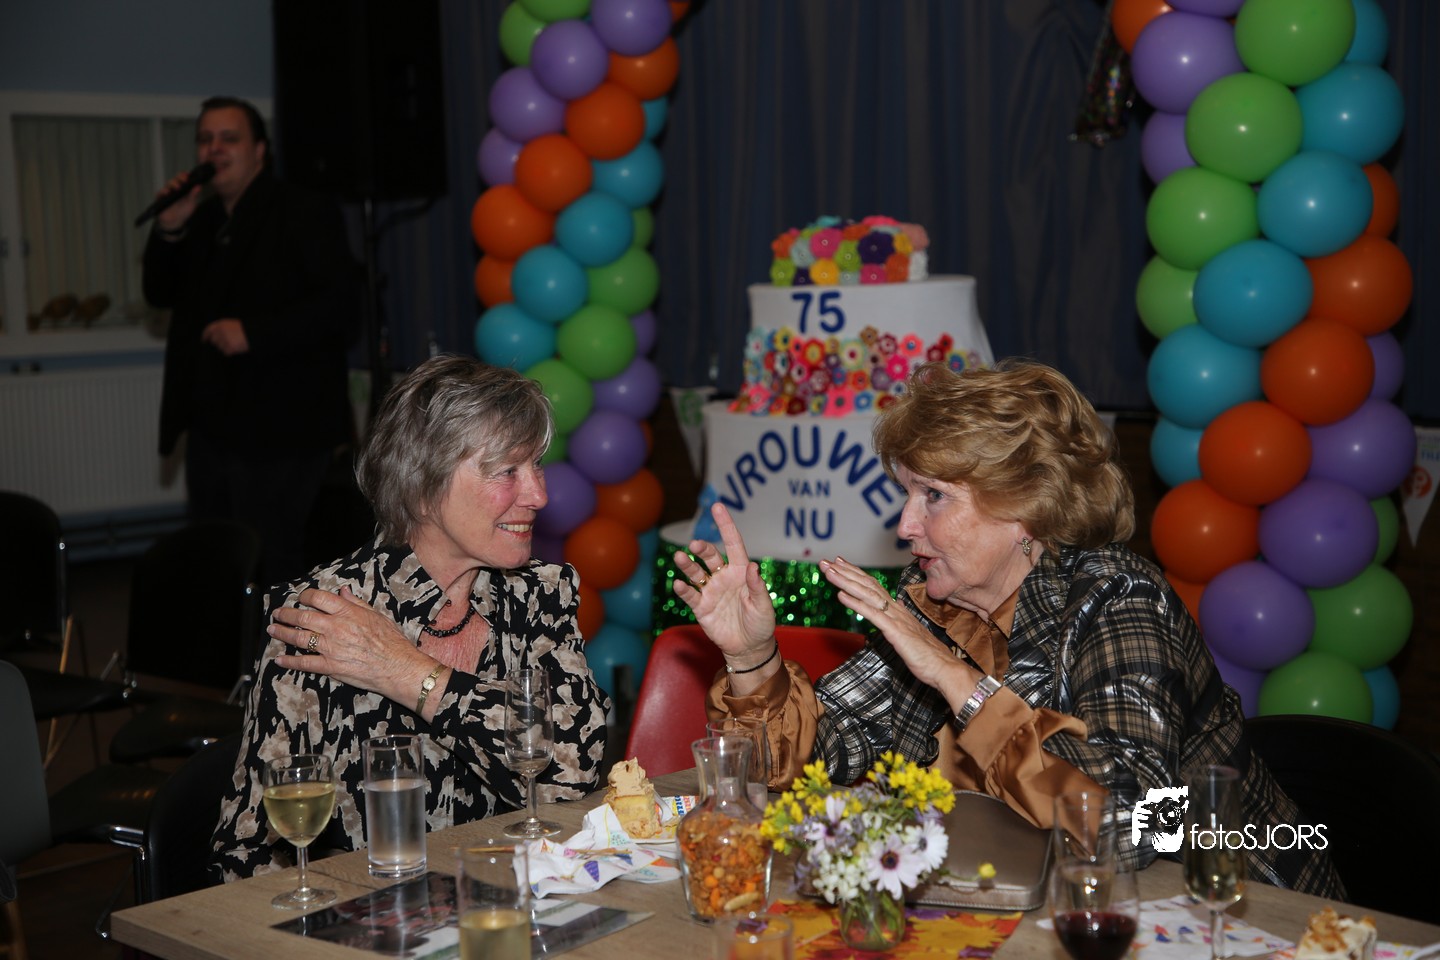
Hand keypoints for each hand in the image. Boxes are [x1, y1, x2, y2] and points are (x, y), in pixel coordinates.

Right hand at [154, 170, 201, 232]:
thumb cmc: (183, 211)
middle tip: (184, 180)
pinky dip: (163, 191)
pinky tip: (167, 192)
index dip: (184, 175)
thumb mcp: (191, 203)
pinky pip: (160, 192)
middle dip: (179, 178)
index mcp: (182, 188)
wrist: (175, 221)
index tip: (187, 175)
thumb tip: (199, 186)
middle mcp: (174, 189)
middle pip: (175, 179)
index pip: (182, 178)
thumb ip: (194, 195)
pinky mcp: (161, 198)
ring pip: (168, 184)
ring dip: (172, 184)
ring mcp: (167, 192)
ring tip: (177, 187)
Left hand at [201, 318, 249, 354]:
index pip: (209, 330)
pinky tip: (236, 348)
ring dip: (226, 347)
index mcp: (221, 324)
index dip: (205, 335)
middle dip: (219, 343)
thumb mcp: (232, 324)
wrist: (254, 333)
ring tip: (234, 344)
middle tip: (227, 343)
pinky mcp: (229, 347)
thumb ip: (222, 328)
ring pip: (220, 348)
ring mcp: (225, 340)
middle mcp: (221, 332)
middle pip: (214, 341)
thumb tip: (214, 336)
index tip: (204, 340)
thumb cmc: (245, 329)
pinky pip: (226, 352)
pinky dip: (230, 352)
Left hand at [271, 586, 438, 708]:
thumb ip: (356, 603)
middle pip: (303, 616)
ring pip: (298, 638)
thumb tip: (343, 591)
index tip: (300, 597)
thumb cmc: (392, 641)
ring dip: (282, 633)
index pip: (319, 598)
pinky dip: (290, 661)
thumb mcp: (377, 615)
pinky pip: (304, 663)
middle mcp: (336, 627)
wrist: (397, 666)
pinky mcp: (330, 666)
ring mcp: (331, 647)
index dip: (305, 596)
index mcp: (348, 612)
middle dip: (286, 614)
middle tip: (277, 613)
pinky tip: (280, 659)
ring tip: (273, 630)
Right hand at [672, 503, 775, 666]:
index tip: (718, 507)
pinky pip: (690, 595)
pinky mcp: (701, 607)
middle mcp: (723, 577)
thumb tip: (752, 567)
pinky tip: (678, 583)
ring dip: (687, 564)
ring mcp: (710, 591)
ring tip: (680, 557)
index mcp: (741, 572)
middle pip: (710, 556)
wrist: (749, 647)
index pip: (733, 544)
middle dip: (702, 548)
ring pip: (696, 572)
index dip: (726, 525)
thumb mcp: (764, 606)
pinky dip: (683, 589)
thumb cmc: (761, 624)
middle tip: (695, 544)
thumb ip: (757, 587)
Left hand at [820, 556, 977, 701]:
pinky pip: (872, 614)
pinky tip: (841, 595)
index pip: (874, 586)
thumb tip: (899, 604)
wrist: (944, 668)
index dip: (856, 574)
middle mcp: (896, 609)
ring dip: (846, 581)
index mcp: (898, 610)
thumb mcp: (912, 632)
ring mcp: (895, 619)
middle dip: (845, 572)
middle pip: (867, 585)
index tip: (840, 563)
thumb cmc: (928, 654)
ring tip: (829, 571)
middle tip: (826, 561)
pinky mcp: (895, 631)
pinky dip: (855, 603)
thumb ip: (903, 617)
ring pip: (867, 594)